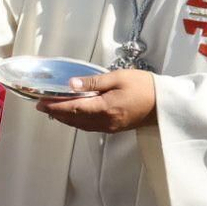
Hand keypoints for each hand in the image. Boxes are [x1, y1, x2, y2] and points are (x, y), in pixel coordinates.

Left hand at [35, 70, 156, 132]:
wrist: (165, 104)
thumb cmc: (144, 86)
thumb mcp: (118, 77)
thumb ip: (94, 82)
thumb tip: (71, 85)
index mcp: (105, 108)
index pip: (73, 109)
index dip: (55, 106)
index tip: (40, 102)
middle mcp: (105, 121)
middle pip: (74, 119)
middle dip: (56, 112)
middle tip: (41, 105)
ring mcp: (109, 127)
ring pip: (80, 125)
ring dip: (65, 118)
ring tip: (52, 109)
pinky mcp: (113, 128)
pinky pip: (89, 126)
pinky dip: (77, 120)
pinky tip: (72, 114)